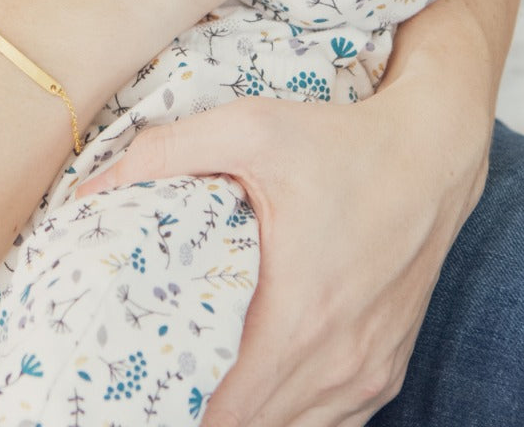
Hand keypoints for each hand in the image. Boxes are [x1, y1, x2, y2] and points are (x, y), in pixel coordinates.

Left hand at [78, 79, 486, 426]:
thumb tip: (90, 190)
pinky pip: (329, 419)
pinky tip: (256, 383)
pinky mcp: (387, 368)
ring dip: (243, 414)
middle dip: (198, 410)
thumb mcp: (250, 126)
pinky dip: (289, 411)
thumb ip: (163, 153)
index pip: (222, 413)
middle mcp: (341, 362)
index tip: (136, 386)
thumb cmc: (341, 141)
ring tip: (194, 382)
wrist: (433, 152)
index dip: (172, 407)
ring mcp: (370, 373)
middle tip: (153, 381)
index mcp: (301, 319)